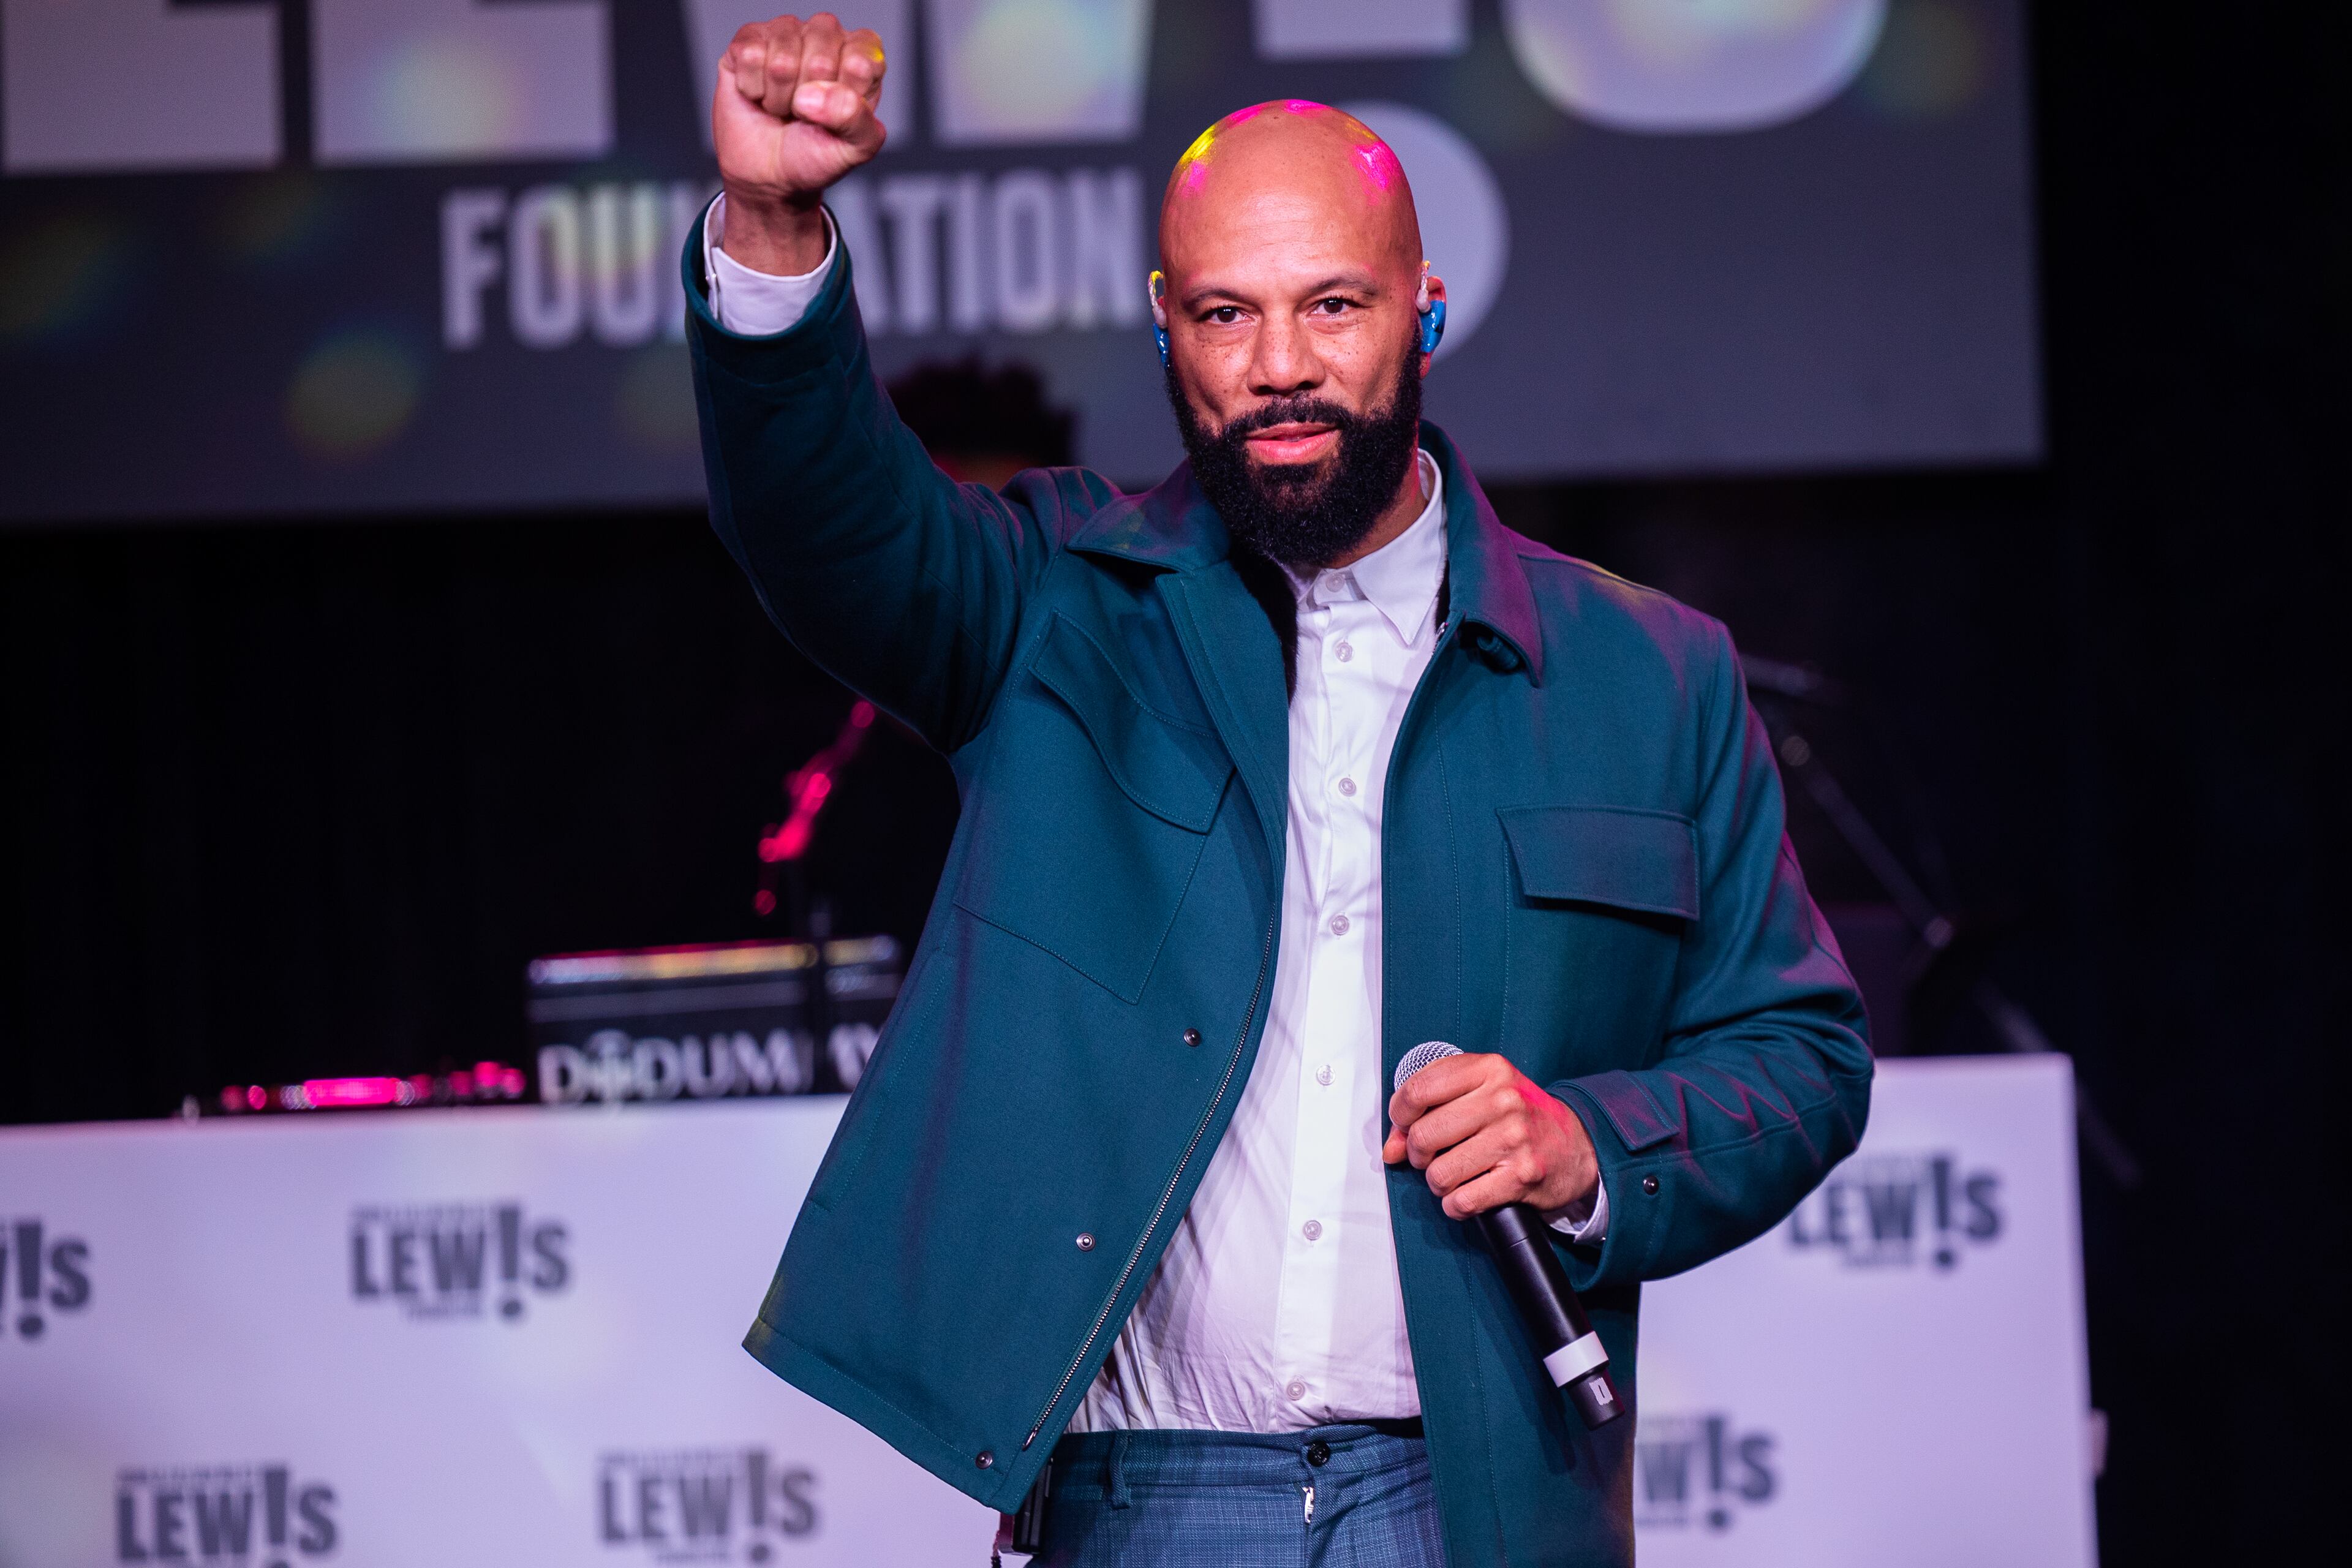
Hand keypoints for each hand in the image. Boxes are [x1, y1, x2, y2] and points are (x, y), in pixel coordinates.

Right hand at [712, 13, 887, 273]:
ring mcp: (784, 39)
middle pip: (821, 40)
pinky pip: (750, 48)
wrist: (770, 180)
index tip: (834, 117)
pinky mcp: (746, 45)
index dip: (847, 87)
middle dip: (810, 92)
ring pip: (784, 46)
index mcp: (860, 59)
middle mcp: (824, 41)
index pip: (862, 48)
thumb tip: (817, 96)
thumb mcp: (855, 151)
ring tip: (781, 111)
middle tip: (803, 117)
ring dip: (780, 92)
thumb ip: (858, 122)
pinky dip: (753, 84)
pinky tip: (758, 98)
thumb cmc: (816, 161)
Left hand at [1382, 1053, 1597, 1219]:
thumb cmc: (1520, 1117)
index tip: (1406, 1125)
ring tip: (1455, 1175)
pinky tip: (1467, 1195)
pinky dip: (1456, 1205)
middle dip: (1419, 1154)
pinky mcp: (1521, 1176)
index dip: (1400, 1115)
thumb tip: (1391, 1148)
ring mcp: (1514, 1138)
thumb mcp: (1482, 1093)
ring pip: (1439, 1173)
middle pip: (1423, 1136)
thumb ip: (1431, 1108)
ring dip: (1439, 1183)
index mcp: (1489, 1069)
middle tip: (1433, 1155)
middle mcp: (1502, 1100)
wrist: (1578, 1146)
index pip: (1417, 1090)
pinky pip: (1462, 1200)